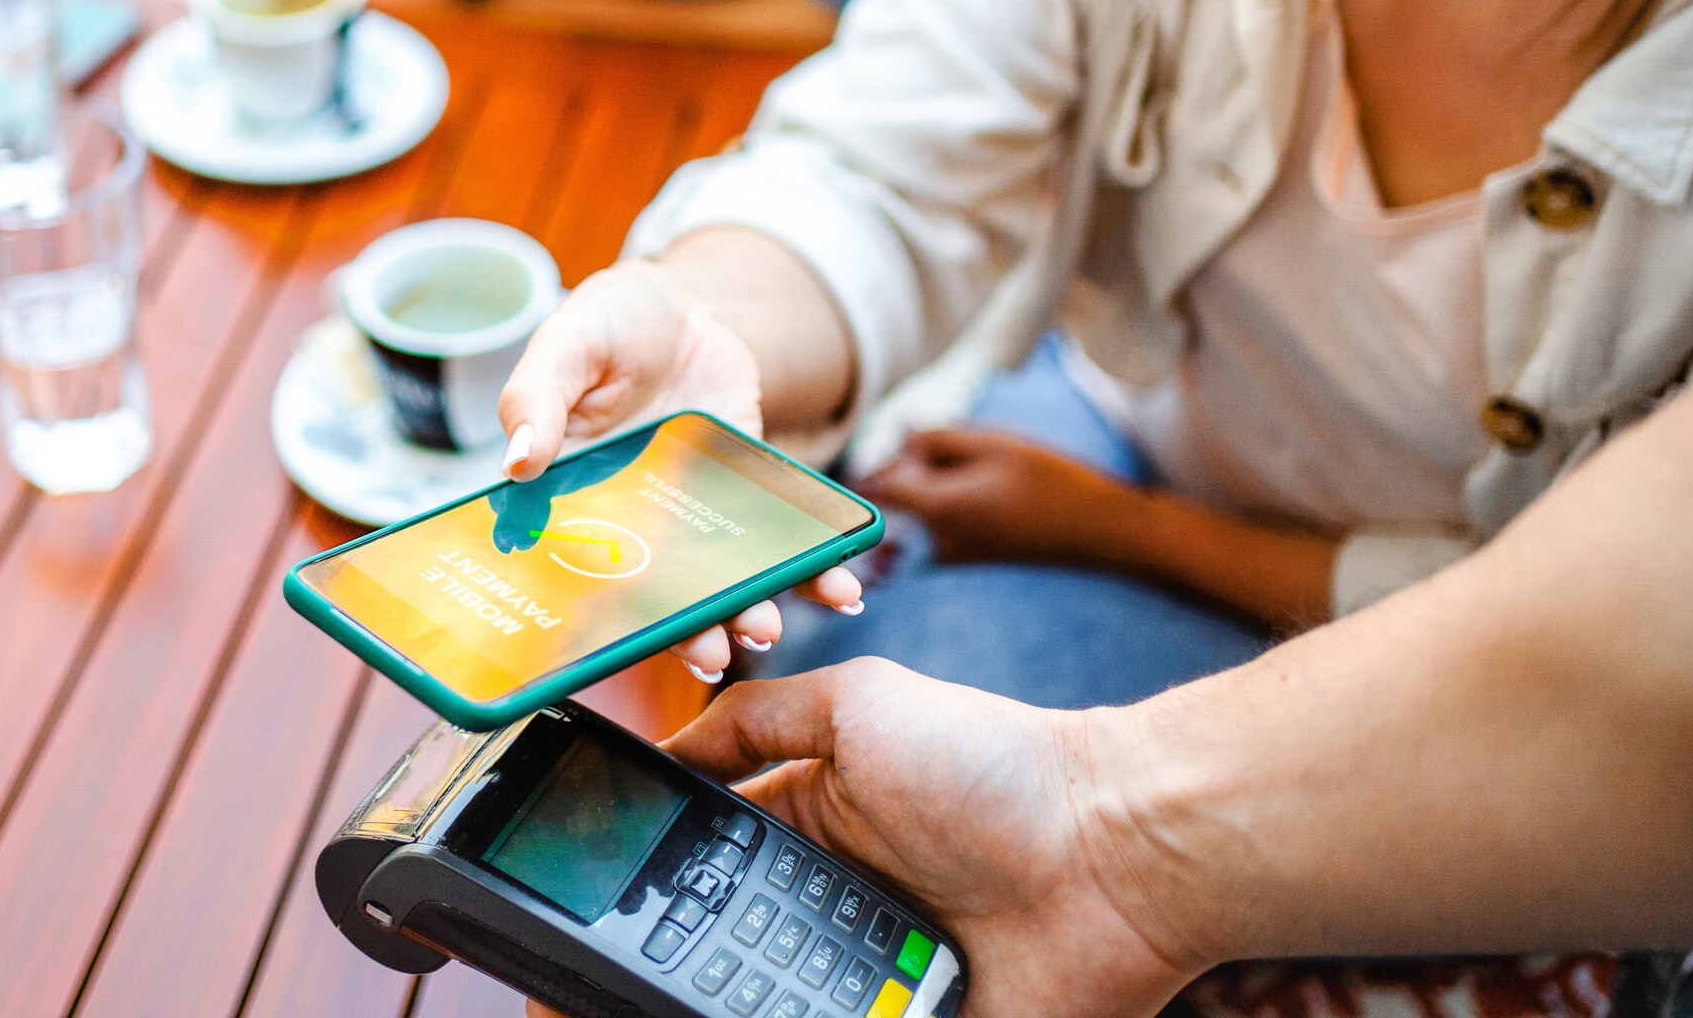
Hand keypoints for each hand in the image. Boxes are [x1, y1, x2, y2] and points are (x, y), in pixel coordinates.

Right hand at [496, 259, 861, 679]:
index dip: (592, 622)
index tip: (613, 647)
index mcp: (571, 503)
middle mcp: (633, 526)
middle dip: (686, 634)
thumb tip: (515, 462)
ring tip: (766, 628)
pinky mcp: (748, 501)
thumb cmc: (612, 325)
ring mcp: (695, 520)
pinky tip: (838, 588)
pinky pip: (778, 548)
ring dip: (746, 614)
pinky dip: (810, 572)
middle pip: (656, 600)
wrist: (689, 308)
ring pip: (720, 586)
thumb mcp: (566, 345)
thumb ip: (536, 399)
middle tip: (710, 655)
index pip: (573, 577)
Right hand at [527, 660, 1205, 1017]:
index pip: (704, 871)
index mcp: (813, 832)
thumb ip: (761, 720)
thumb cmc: (995, 767)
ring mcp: (872, 984)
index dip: (645, 892)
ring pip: (761, 1008)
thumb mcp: (862, 705)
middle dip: (663, 970)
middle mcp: (833, 912)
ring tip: (636, 1016)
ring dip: (713, 1005)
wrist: (1117, 853)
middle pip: (721, 957)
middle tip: (592, 991)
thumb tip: (670, 748)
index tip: (576, 911)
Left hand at [862, 428, 1144, 564]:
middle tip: (968, 459)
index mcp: (939, 509)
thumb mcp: (992, 443)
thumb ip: (936, 439)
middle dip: (923, 471)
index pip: (884, 483)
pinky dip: (959, 507)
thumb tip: (902, 443)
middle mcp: (938, 541)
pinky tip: (998, 499)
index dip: (898, 458)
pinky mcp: (971, 563)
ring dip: (943, 488)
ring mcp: (954, 558)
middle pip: (904, 498)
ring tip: (992, 480)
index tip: (924, 447)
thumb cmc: (1049, 481)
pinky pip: (945, 526)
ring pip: (926, 510)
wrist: (1098, 532)